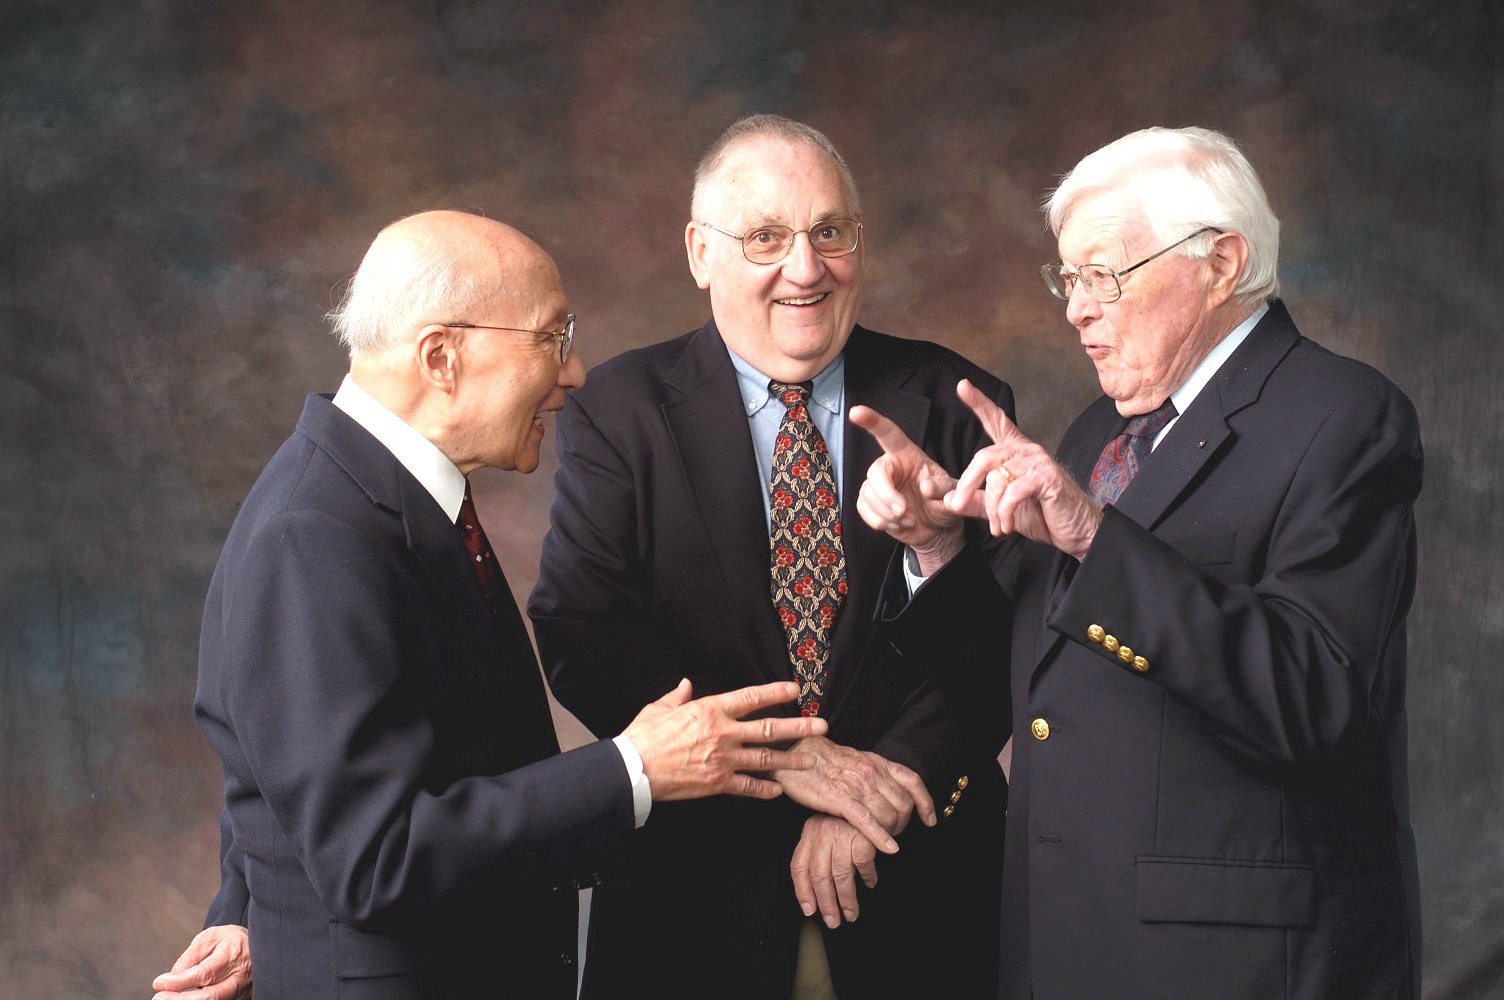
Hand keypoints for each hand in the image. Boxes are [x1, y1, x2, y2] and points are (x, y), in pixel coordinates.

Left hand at [151, 924, 250, 999]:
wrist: (257, 946)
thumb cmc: (232, 940)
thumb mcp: (210, 938)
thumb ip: (190, 957)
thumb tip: (171, 978)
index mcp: (233, 955)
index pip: (205, 973)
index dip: (180, 981)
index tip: (159, 982)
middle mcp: (240, 977)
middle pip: (211, 996)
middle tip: (158, 998)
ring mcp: (242, 992)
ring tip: (166, 999)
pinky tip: (182, 999)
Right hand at [623, 679, 827, 800]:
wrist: (633, 770)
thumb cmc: (643, 737)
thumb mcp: (659, 709)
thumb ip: (677, 697)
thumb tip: (685, 685)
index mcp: (711, 710)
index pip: (752, 698)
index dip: (776, 692)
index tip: (795, 690)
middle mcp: (723, 733)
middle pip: (770, 729)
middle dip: (799, 727)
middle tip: (822, 726)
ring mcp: (723, 760)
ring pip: (766, 759)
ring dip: (791, 760)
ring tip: (811, 760)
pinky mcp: (718, 783)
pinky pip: (748, 787)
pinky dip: (765, 789)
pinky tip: (779, 791)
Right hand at [772, 736, 935, 854]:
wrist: (795, 752)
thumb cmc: (823, 760)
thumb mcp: (855, 760)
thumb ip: (874, 773)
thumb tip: (890, 787)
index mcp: (876, 762)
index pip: (912, 781)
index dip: (925, 802)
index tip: (930, 820)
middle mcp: (871, 772)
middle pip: (904, 803)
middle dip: (906, 823)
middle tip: (898, 834)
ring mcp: (857, 786)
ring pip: (889, 814)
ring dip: (893, 832)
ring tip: (888, 841)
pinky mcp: (840, 799)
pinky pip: (868, 822)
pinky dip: (882, 838)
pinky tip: (889, 849)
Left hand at [789, 815, 880, 927]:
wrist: (872, 795)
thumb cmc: (849, 816)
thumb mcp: (828, 828)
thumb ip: (821, 852)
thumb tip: (817, 890)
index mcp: (810, 831)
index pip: (799, 866)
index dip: (802, 891)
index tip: (809, 909)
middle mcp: (822, 832)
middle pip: (819, 876)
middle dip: (826, 903)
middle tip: (832, 920)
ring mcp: (841, 834)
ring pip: (840, 876)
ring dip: (847, 900)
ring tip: (851, 913)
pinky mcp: (861, 837)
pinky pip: (863, 866)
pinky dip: (868, 878)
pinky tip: (870, 883)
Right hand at [849, 404, 965, 573]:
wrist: (937, 529)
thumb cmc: (944, 504)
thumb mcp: (953, 495)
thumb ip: (944, 490)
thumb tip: (926, 487)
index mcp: (908, 455)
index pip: (888, 434)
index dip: (872, 421)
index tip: (856, 412)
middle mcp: (890, 466)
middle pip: (875, 472)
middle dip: (887, 495)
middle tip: (904, 512)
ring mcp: (877, 485)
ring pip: (869, 494)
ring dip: (888, 513)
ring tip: (908, 519)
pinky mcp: (870, 503)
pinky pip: (863, 509)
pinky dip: (879, 521)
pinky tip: (897, 524)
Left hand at [948, 378, 1103, 560]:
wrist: (1075, 531)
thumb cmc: (1041, 515)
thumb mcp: (1001, 510)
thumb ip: (976, 503)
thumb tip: (947, 500)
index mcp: (1015, 452)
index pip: (996, 421)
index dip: (979, 403)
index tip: (962, 386)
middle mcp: (1027, 450)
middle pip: (984, 457)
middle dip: (966, 484)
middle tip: (957, 506)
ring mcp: (1038, 462)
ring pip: (997, 478)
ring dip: (991, 508)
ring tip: (997, 527)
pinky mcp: (1047, 477)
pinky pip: (1012, 492)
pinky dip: (1004, 512)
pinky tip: (1007, 525)